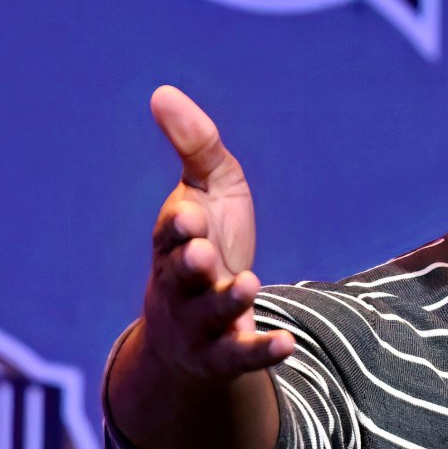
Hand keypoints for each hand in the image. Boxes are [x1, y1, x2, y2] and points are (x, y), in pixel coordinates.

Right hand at [136, 86, 295, 385]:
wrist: (191, 328)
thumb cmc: (204, 244)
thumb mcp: (208, 190)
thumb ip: (195, 145)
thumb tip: (162, 92)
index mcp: (174, 242)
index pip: (169, 234)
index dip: (178, 227)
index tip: (189, 215)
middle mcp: (180, 284)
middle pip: (179, 276)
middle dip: (190, 265)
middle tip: (203, 253)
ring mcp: (199, 324)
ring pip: (207, 315)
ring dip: (225, 301)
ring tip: (248, 284)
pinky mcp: (224, 355)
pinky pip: (240, 356)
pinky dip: (262, 350)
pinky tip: (286, 342)